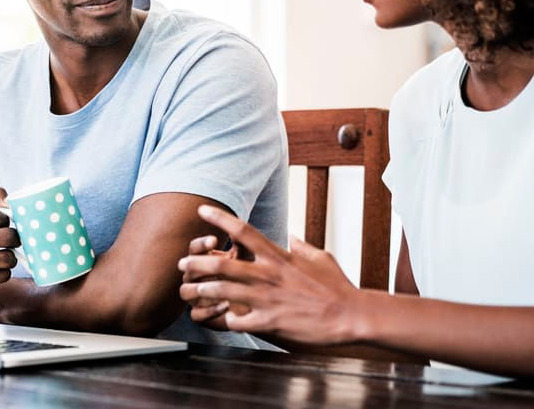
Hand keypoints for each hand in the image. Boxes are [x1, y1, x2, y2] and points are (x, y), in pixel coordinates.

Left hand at [178, 205, 362, 344]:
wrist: (351, 316)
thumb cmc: (338, 288)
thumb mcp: (320, 259)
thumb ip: (302, 246)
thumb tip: (292, 236)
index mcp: (279, 257)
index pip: (243, 231)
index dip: (219, 219)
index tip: (201, 210)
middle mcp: (268, 275)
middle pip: (222, 264)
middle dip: (197, 263)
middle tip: (182, 263)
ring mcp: (267, 299)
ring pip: (222, 292)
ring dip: (201, 291)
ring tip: (188, 292)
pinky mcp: (269, 322)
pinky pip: (238, 320)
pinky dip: (226, 319)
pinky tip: (222, 319)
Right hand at [180, 235, 248, 330]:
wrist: (257, 305)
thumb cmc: (250, 276)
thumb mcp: (247, 258)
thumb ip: (242, 243)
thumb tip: (240, 225)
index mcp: (204, 259)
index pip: (194, 248)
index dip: (201, 244)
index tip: (215, 240)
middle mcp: (195, 277)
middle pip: (186, 268)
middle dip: (197, 264)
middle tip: (213, 262)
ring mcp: (196, 297)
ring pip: (185, 291)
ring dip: (199, 288)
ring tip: (218, 287)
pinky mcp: (201, 316)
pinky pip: (196, 315)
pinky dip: (209, 310)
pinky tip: (226, 305)